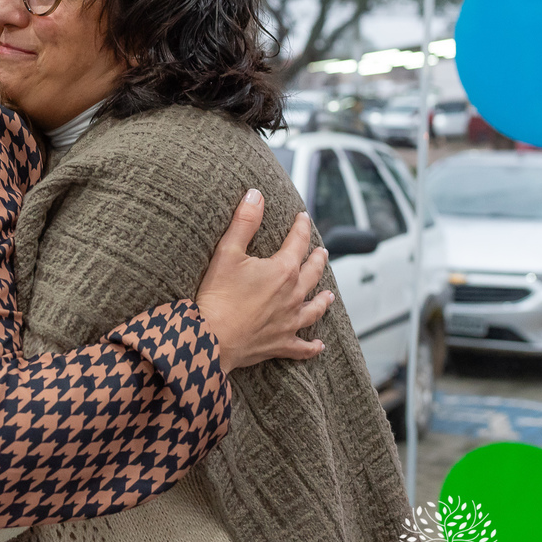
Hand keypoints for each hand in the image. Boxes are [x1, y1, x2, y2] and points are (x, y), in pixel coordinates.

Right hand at [195, 190, 332, 372]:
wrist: (213, 336)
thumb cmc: (218, 295)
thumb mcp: (227, 252)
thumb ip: (244, 222)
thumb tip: (256, 195)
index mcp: (283, 270)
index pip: (298, 242)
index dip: (301, 228)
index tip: (303, 217)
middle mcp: (293, 295)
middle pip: (312, 274)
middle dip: (317, 260)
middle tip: (321, 252)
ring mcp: (289, 321)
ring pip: (314, 309)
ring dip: (323, 300)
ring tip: (329, 295)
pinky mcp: (281, 343)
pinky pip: (302, 346)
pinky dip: (312, 347)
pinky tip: (319, 346)